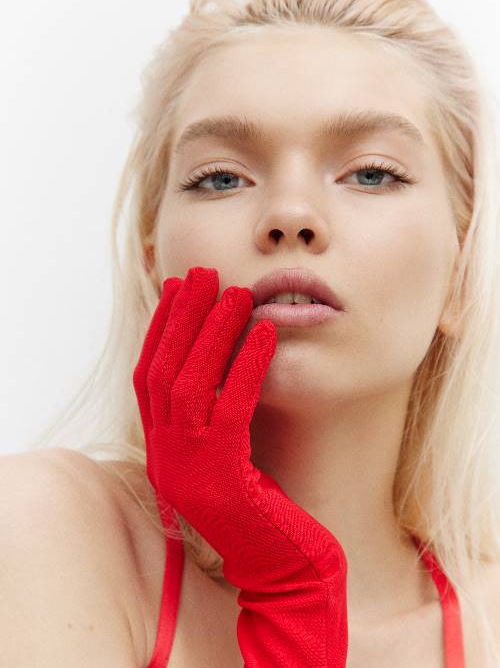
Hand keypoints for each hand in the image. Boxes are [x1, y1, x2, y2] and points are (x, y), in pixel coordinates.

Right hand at [133, 265, 347, 666]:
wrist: (285, 574)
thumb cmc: (266, 512)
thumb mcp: (230, 459)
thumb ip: (215, 419)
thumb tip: (222, 359)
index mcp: (162, 453)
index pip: (148, 379)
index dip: (161, 330)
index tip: (178, 288)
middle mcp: (165, 461)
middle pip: (164, 373)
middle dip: (183, 318)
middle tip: (205, 275)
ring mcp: (189, 473)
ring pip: (191, 385)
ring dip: (214, 332)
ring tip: (238, 292)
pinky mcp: (223, 481)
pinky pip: (232, 409)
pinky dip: (248, 365)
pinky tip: (265, 332)